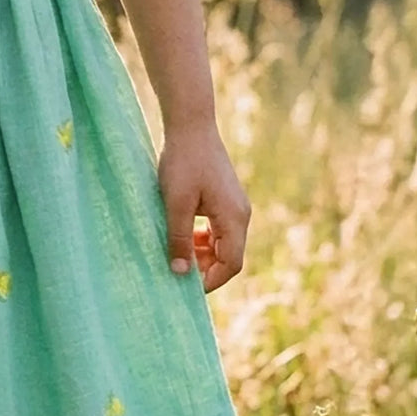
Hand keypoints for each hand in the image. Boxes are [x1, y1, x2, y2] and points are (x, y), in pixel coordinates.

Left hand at [157, 121, 250, 293]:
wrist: (191, 126)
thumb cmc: (183, 163)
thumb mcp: (176, 205)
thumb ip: (179, 239)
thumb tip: (180, 273)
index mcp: (234, 218)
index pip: (230, 264)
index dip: (210, 281)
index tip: (185, 289)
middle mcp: (240, 215)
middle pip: (228, 257)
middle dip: (205, 270)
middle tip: (177, 274)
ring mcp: (234, 207)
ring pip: (222, 245)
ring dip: (202, 256)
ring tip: (176, 256)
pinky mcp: (224, 200)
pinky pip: (217, 231)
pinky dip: (202, 240)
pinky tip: (182, 238)